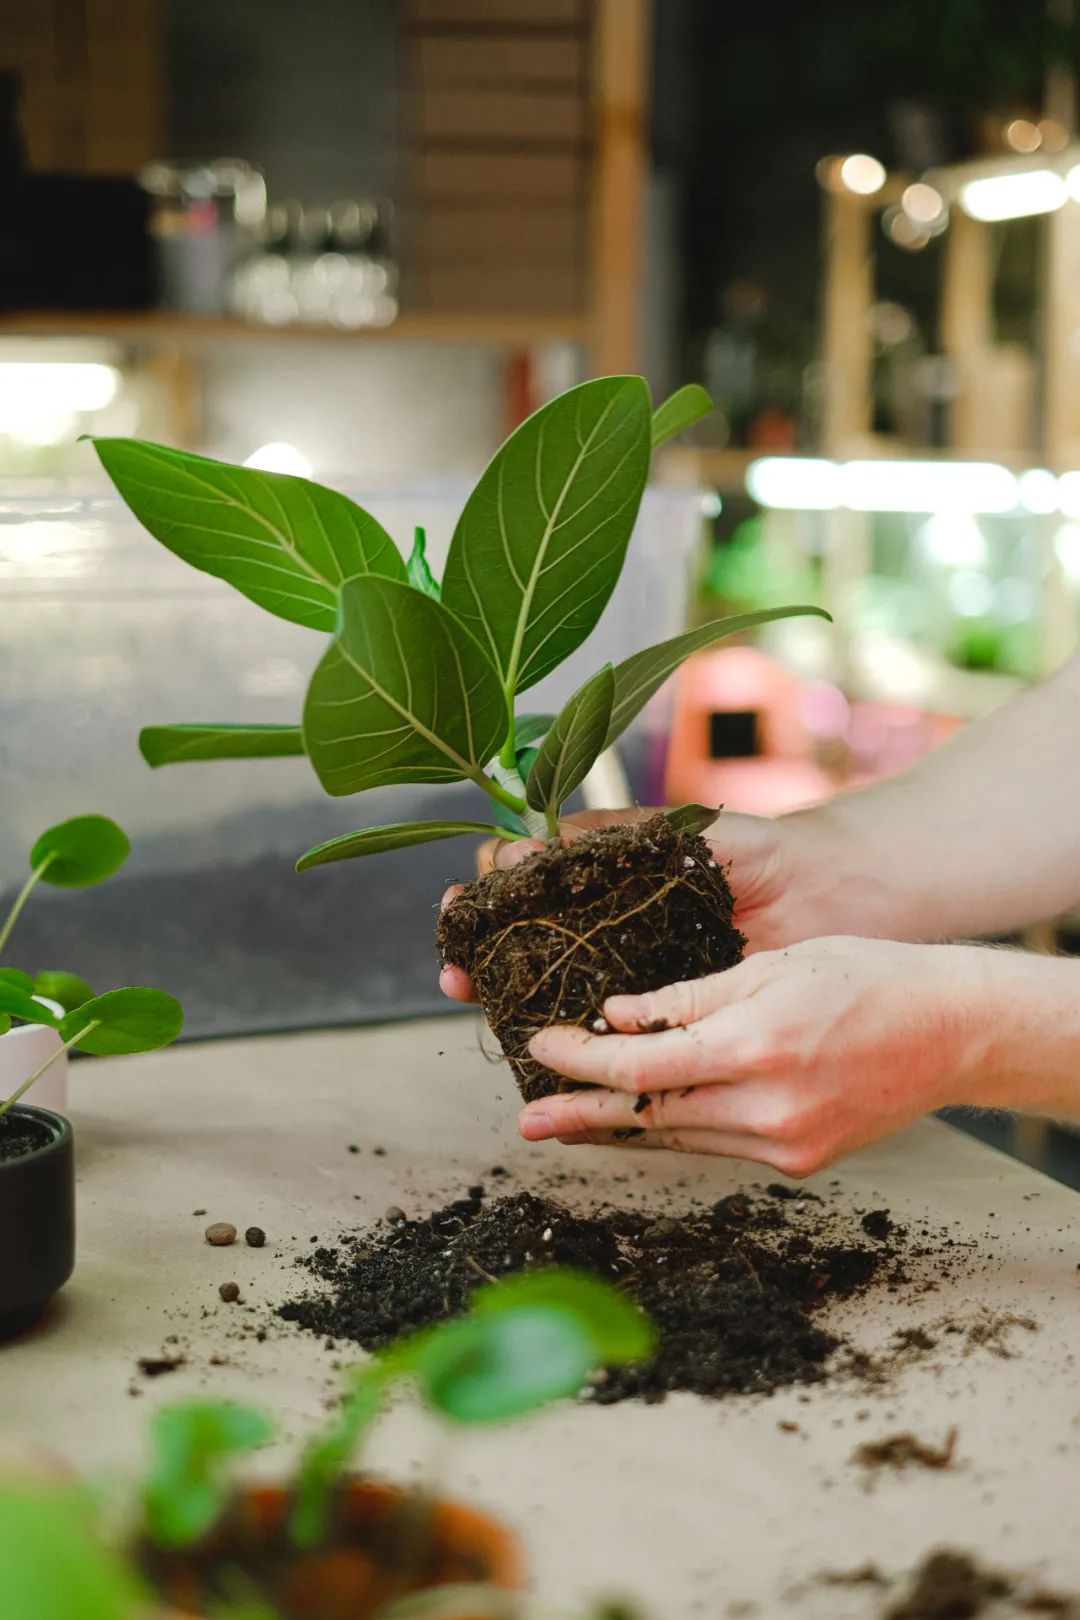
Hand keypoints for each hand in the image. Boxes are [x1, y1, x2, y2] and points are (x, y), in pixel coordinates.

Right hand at [438, 803, 875, 1003]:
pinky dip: (568, 1046)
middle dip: (474, 953)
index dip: (484, 895)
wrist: (832, 895)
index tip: (464, 901)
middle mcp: (605, 931)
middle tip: (455, 964)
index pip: (522, 886)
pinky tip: (533, 1047)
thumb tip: (537, 840)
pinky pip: (608, 1037)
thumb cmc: (762, 852)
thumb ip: (615, 832)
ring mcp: (630, 977)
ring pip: (549, 993)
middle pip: (518, 945)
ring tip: (471, 995)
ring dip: (500, 998)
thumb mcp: (681, 832)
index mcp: (602, 881)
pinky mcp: (666, 1019)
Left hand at [516, 937, 987, 1175]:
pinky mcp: (799, 1162)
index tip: (541, 1046)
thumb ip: (689, 997)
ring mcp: (785, 1145)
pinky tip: (642, 1119)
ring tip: (568, 1121)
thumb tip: (617, 1016)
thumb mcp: (771, 966)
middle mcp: (767, 1109)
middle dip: (583, 1116)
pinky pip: (716, 1144)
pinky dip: (675, 1129)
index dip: (582, 1062)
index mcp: (755, 1048)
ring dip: (621, 1128)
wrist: (950, 1031)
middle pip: (650, 1116)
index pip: (642, 1066)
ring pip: (680, 1137)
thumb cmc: (864, 977)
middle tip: (527, 1120)